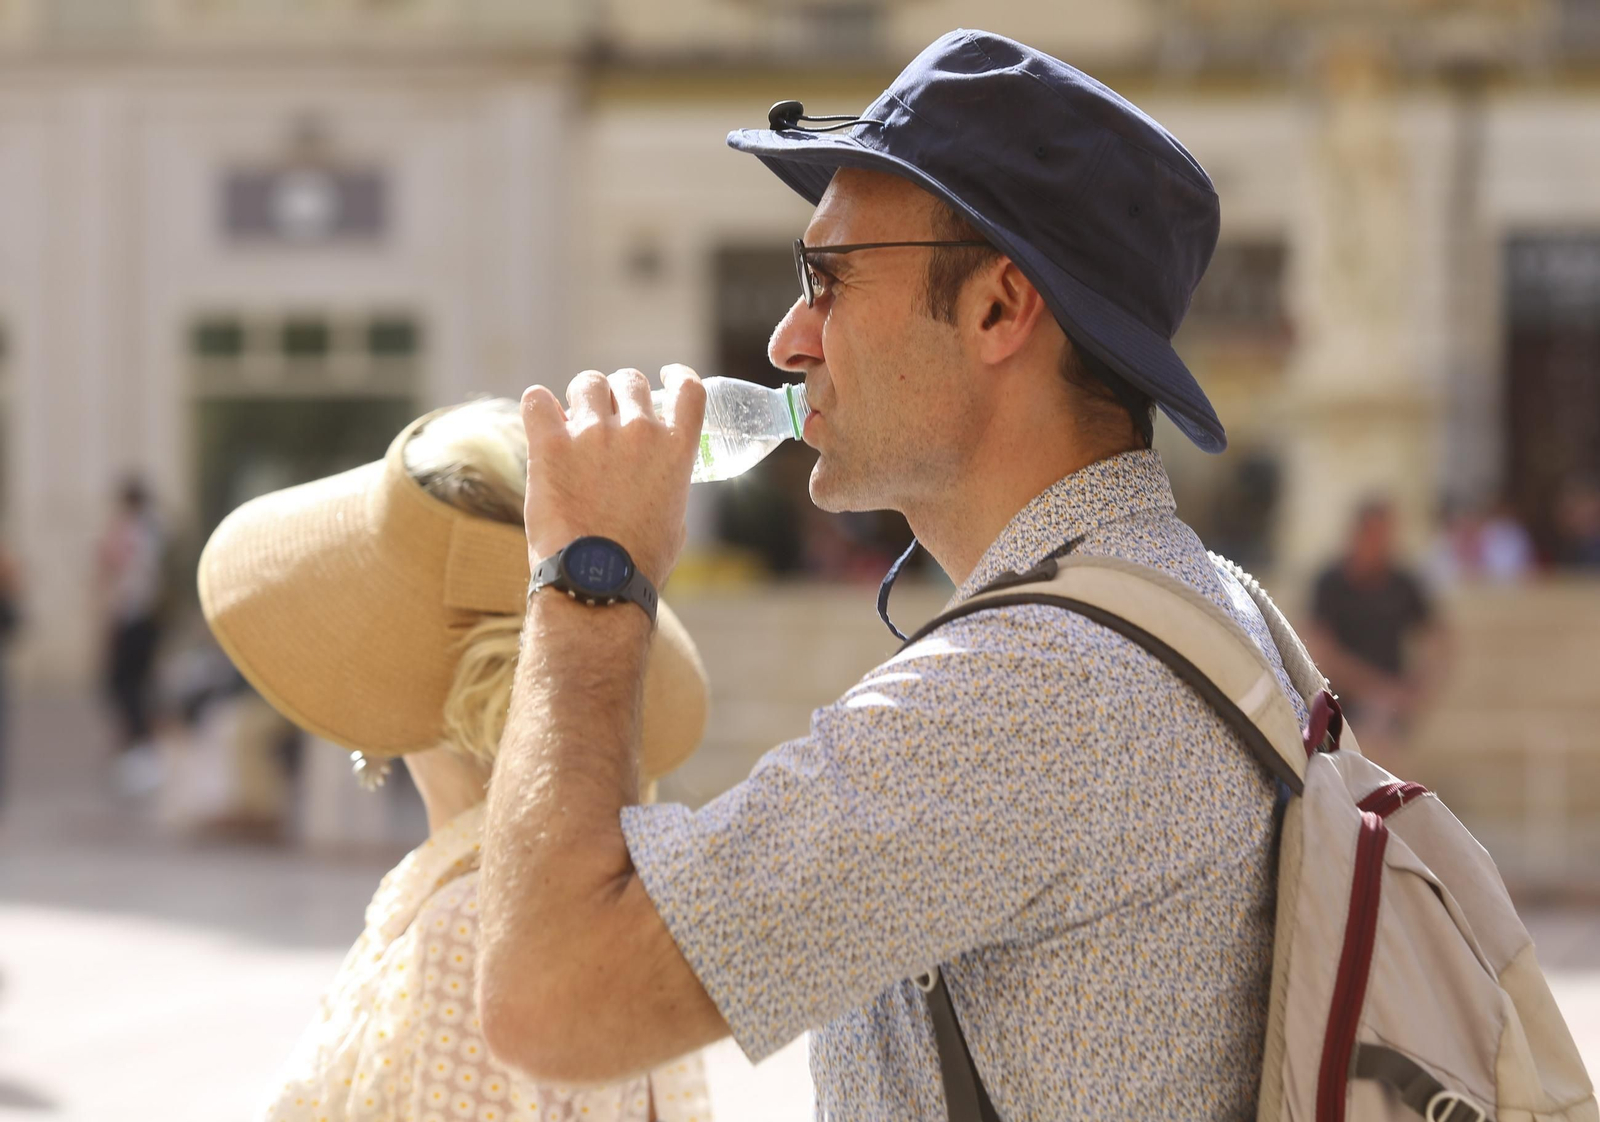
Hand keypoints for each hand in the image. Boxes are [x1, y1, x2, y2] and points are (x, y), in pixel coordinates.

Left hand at [521, 364, 705, 585]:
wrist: (598, 582)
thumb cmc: (639, 563)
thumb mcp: (675, 521)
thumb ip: (669, 485)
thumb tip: (658, 479)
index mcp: (677, 449)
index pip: (688, 390)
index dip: (675, 376)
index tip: (664, 377)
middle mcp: (641, 432)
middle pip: (630, 380)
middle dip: (617, 393)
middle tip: (604, 414)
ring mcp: (595, 435)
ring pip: (587, 384)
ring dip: (580, 398)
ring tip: (570, 420)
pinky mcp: (552, 446)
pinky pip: (537, 400)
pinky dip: (538, 406)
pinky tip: (541, 420)